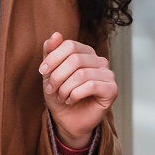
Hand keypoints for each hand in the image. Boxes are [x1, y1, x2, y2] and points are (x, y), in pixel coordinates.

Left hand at [40, 32, 116, 147]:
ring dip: (65, 88)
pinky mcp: (112, 90)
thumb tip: (56, 34)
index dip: (53, 58)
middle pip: (75, 59)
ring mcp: (108, 75)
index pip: (70, 45)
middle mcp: (100, 61)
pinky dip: (75, 94)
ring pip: (82, 74)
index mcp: (86, 52)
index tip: (42, 71)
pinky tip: (71, 100)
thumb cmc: (60, 95)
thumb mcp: (50, 72)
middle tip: (51, 89)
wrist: (67, 120)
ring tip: (61, 97)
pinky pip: (91, 86)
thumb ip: (51, 52)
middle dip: (58, 76)